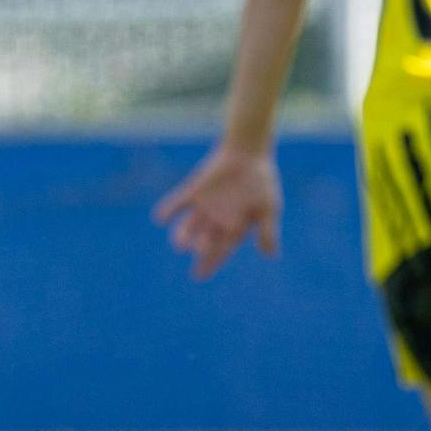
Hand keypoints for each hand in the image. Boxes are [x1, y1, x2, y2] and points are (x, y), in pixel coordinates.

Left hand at [153, 144, 281, 280]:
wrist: (247, 154)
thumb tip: (270, 255)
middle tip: (193, 267)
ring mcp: (204, 206)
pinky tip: (160, 219)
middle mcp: (216, 220)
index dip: (211, 262)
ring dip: (183, 234)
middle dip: (199, 254)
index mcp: (234, 227)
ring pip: (190, 226)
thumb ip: (267, 230)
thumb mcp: (268, 208)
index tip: (200, 276)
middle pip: (205, 242)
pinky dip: (169, 209)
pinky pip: (178, 202)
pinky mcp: (193, 191)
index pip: (221, 250)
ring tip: (179, 244)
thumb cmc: (261, 182)